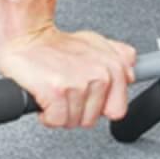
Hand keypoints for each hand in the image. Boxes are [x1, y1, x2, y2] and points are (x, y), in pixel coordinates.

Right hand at [0, 25, 136, 128]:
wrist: (28, 37)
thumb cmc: (58, 44)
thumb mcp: (96, 44)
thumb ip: (119, 57)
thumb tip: (130, 73)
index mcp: (113, 67)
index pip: (117, 110)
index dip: (99, 107)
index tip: (88, 97)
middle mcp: (99, 75)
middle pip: (92, 119)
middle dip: (77, 111)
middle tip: (67, 91)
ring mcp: (79, 83)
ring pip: (74, 121)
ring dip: (61, 112)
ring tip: (56, 92)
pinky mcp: (57, 91)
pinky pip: (57, 121)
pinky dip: (47, 115)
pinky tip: (45, 98)